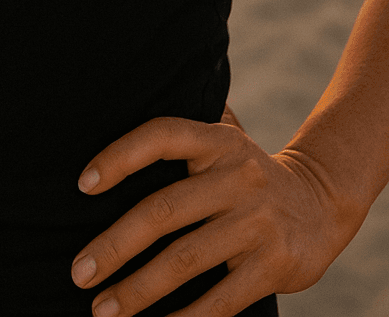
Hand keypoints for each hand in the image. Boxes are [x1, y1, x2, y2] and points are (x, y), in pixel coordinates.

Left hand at [69, 115, 361, 315]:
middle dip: (115, 246)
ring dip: (138, 290)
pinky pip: (221, 299)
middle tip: (78, 273)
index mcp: (216, 141)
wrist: (323, 201)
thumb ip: (181, 132)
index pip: (161, 136)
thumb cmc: (247, 172)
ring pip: (185, 260)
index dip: (120, 156)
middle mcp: (237, 176)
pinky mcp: (275, 264)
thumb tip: (120, 106)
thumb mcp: (223, 138)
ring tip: (103, 310)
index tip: (82, 184)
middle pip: (164, 210)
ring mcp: (257, 221)